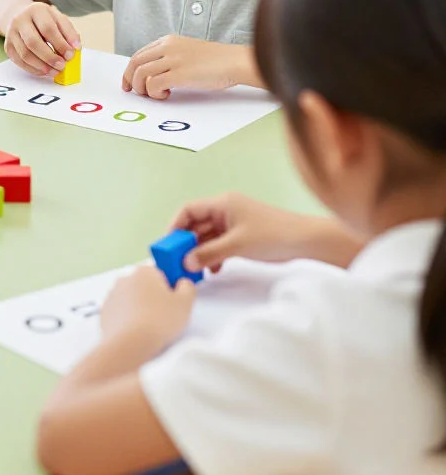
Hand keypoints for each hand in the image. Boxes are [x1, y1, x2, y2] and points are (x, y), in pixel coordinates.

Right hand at [4, 2, 80, 76]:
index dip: (60, 44)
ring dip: (41, 66)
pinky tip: (44, 71)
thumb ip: (68, 32)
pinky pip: (19, 61)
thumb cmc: (44, 20)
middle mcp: (20, 20)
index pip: (48, 29)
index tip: (70, 55)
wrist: (21, 16)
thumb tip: (76, 48)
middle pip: (33, 42)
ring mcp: (11, 33)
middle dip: (49, 57)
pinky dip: (33, 69)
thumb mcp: (58, 19)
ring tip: (54, 71)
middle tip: (62, 66)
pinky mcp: (8, 46)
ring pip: (25, 54)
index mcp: (36, 10)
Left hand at [99, 265, 194, 356]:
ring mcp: (112, 295)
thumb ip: (187, 287)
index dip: (169, 289)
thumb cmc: (159, 321)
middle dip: (153, 298)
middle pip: (144, 285)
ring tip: (150, 327)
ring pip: (131, 299)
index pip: (160, 273)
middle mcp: (125, 278)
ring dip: (140, 309)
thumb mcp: (185, 302)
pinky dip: (127, 320)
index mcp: (144, 271)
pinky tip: (136, 332)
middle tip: (164, 316)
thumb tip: (183, 283)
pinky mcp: (104, 312)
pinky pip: (120, 313)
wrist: (130, 344)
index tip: (173, 303)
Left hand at [122, 36, 249, 99]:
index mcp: (168, 41)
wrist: (235, 61)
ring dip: (143, 89)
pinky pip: (153, 85)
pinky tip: (166, 95)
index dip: (129, 70)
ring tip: (155, 95)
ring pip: (141, 74)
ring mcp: (173, 60)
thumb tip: (152, 75)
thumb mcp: (187, 51)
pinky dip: (155, 93)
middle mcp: (167, 47)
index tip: (129, 83)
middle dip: (129, 80)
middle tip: (134, 92)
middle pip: (135, 63)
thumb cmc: (216, 60)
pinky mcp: (179, 74)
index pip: (139, 54)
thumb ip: (169, 58)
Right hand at [172, 193, 309, 273]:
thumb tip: (186, 262)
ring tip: (194, 270)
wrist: (306, 242)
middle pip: (196, 224)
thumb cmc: (272, 235)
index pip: (189, 210)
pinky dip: (213, 255)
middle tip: (178, 261)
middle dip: (186, 243)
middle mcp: (225, 210)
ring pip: (207, 236)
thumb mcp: (236, 245)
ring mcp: (234, 223)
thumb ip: (208, 253)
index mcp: (222, 204)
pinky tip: (213, 270)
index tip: (168, 246)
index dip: (175, 226)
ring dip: (200, 252)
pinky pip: (219, 244)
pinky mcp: (242, 236)